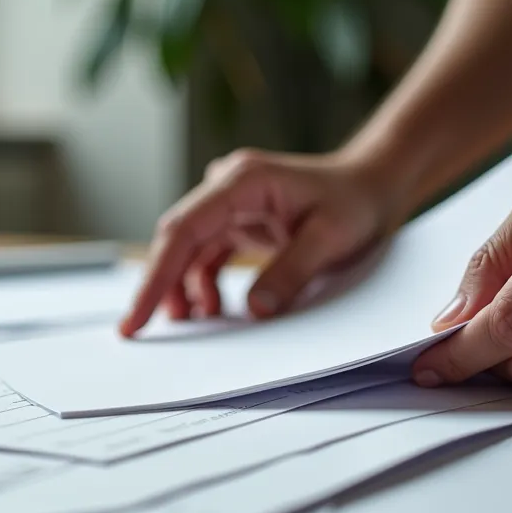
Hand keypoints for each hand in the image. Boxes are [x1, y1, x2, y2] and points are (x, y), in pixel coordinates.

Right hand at [119, 149, 401, 336]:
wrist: (373, 186)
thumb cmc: (356, 203)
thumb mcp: (331, 239)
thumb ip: (291, 273)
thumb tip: (254, 311)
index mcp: (242, 181)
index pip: (183, 230)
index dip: (157, 276)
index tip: (138, 316)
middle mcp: (227, 187)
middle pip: (177, 240)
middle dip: (159, 286)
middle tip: (140, 331)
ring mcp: (229, 204)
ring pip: (188, 250)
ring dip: (183, 288)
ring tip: (191, 325)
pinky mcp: (237, 222)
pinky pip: (206, 254)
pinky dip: (204, 284)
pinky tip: (212, 310)